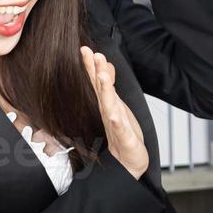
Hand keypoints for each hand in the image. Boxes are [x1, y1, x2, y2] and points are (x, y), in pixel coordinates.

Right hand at [80, 45, 147, 179]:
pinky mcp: (125, 139)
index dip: (90, 66)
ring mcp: (116, 126)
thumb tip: (104, 66)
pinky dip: (117, 121)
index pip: (97, 83)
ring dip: (105, 91)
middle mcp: (109, 113)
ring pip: (109, 106)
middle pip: (101, 90)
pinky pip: (120, 129)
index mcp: (107, 105)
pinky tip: (114, 114)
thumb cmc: (122, 134)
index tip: (85, 49)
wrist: (128, 164)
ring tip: (101, 76)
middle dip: (95, 72)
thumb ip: (109, 88)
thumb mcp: (118, 106)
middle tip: (92, 54)